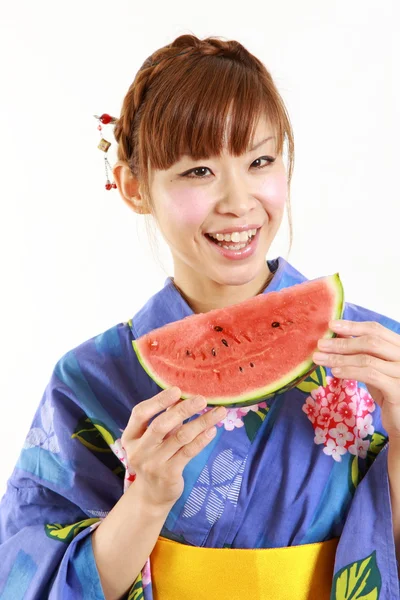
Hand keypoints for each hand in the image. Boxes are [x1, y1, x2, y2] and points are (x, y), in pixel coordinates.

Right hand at [121, 387, 226, 510]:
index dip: (158, 400)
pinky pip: (188, 452)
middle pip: (161, 425)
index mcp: (130, 436)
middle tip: (202, 399)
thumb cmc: (155, 457)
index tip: (177, 390)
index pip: (140, 413)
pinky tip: (212, 430)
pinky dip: (201, 440)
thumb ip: (165, 417)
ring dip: (201, 422)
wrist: (151, 495)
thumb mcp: (153, 438)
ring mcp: (153, 464)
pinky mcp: (168, 474)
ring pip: (180, 438)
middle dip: (183, 410)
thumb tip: (184, 394)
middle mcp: (139, 450)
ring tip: (218, 412)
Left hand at [313, 319, 399, 438]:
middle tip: (320, 344)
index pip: (376, 329)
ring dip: (340, 358)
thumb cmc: (387, 390)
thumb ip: (361, 351)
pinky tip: (335, 372)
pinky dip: (350, 371)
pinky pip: (370, 375)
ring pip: (367, 359)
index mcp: (399, 346)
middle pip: (371, 342)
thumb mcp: (374, 366)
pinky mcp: (397, 389)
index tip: (332, 325)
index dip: (353, 326)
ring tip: (320, 359)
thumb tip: (337, 334)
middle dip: (342, 342)